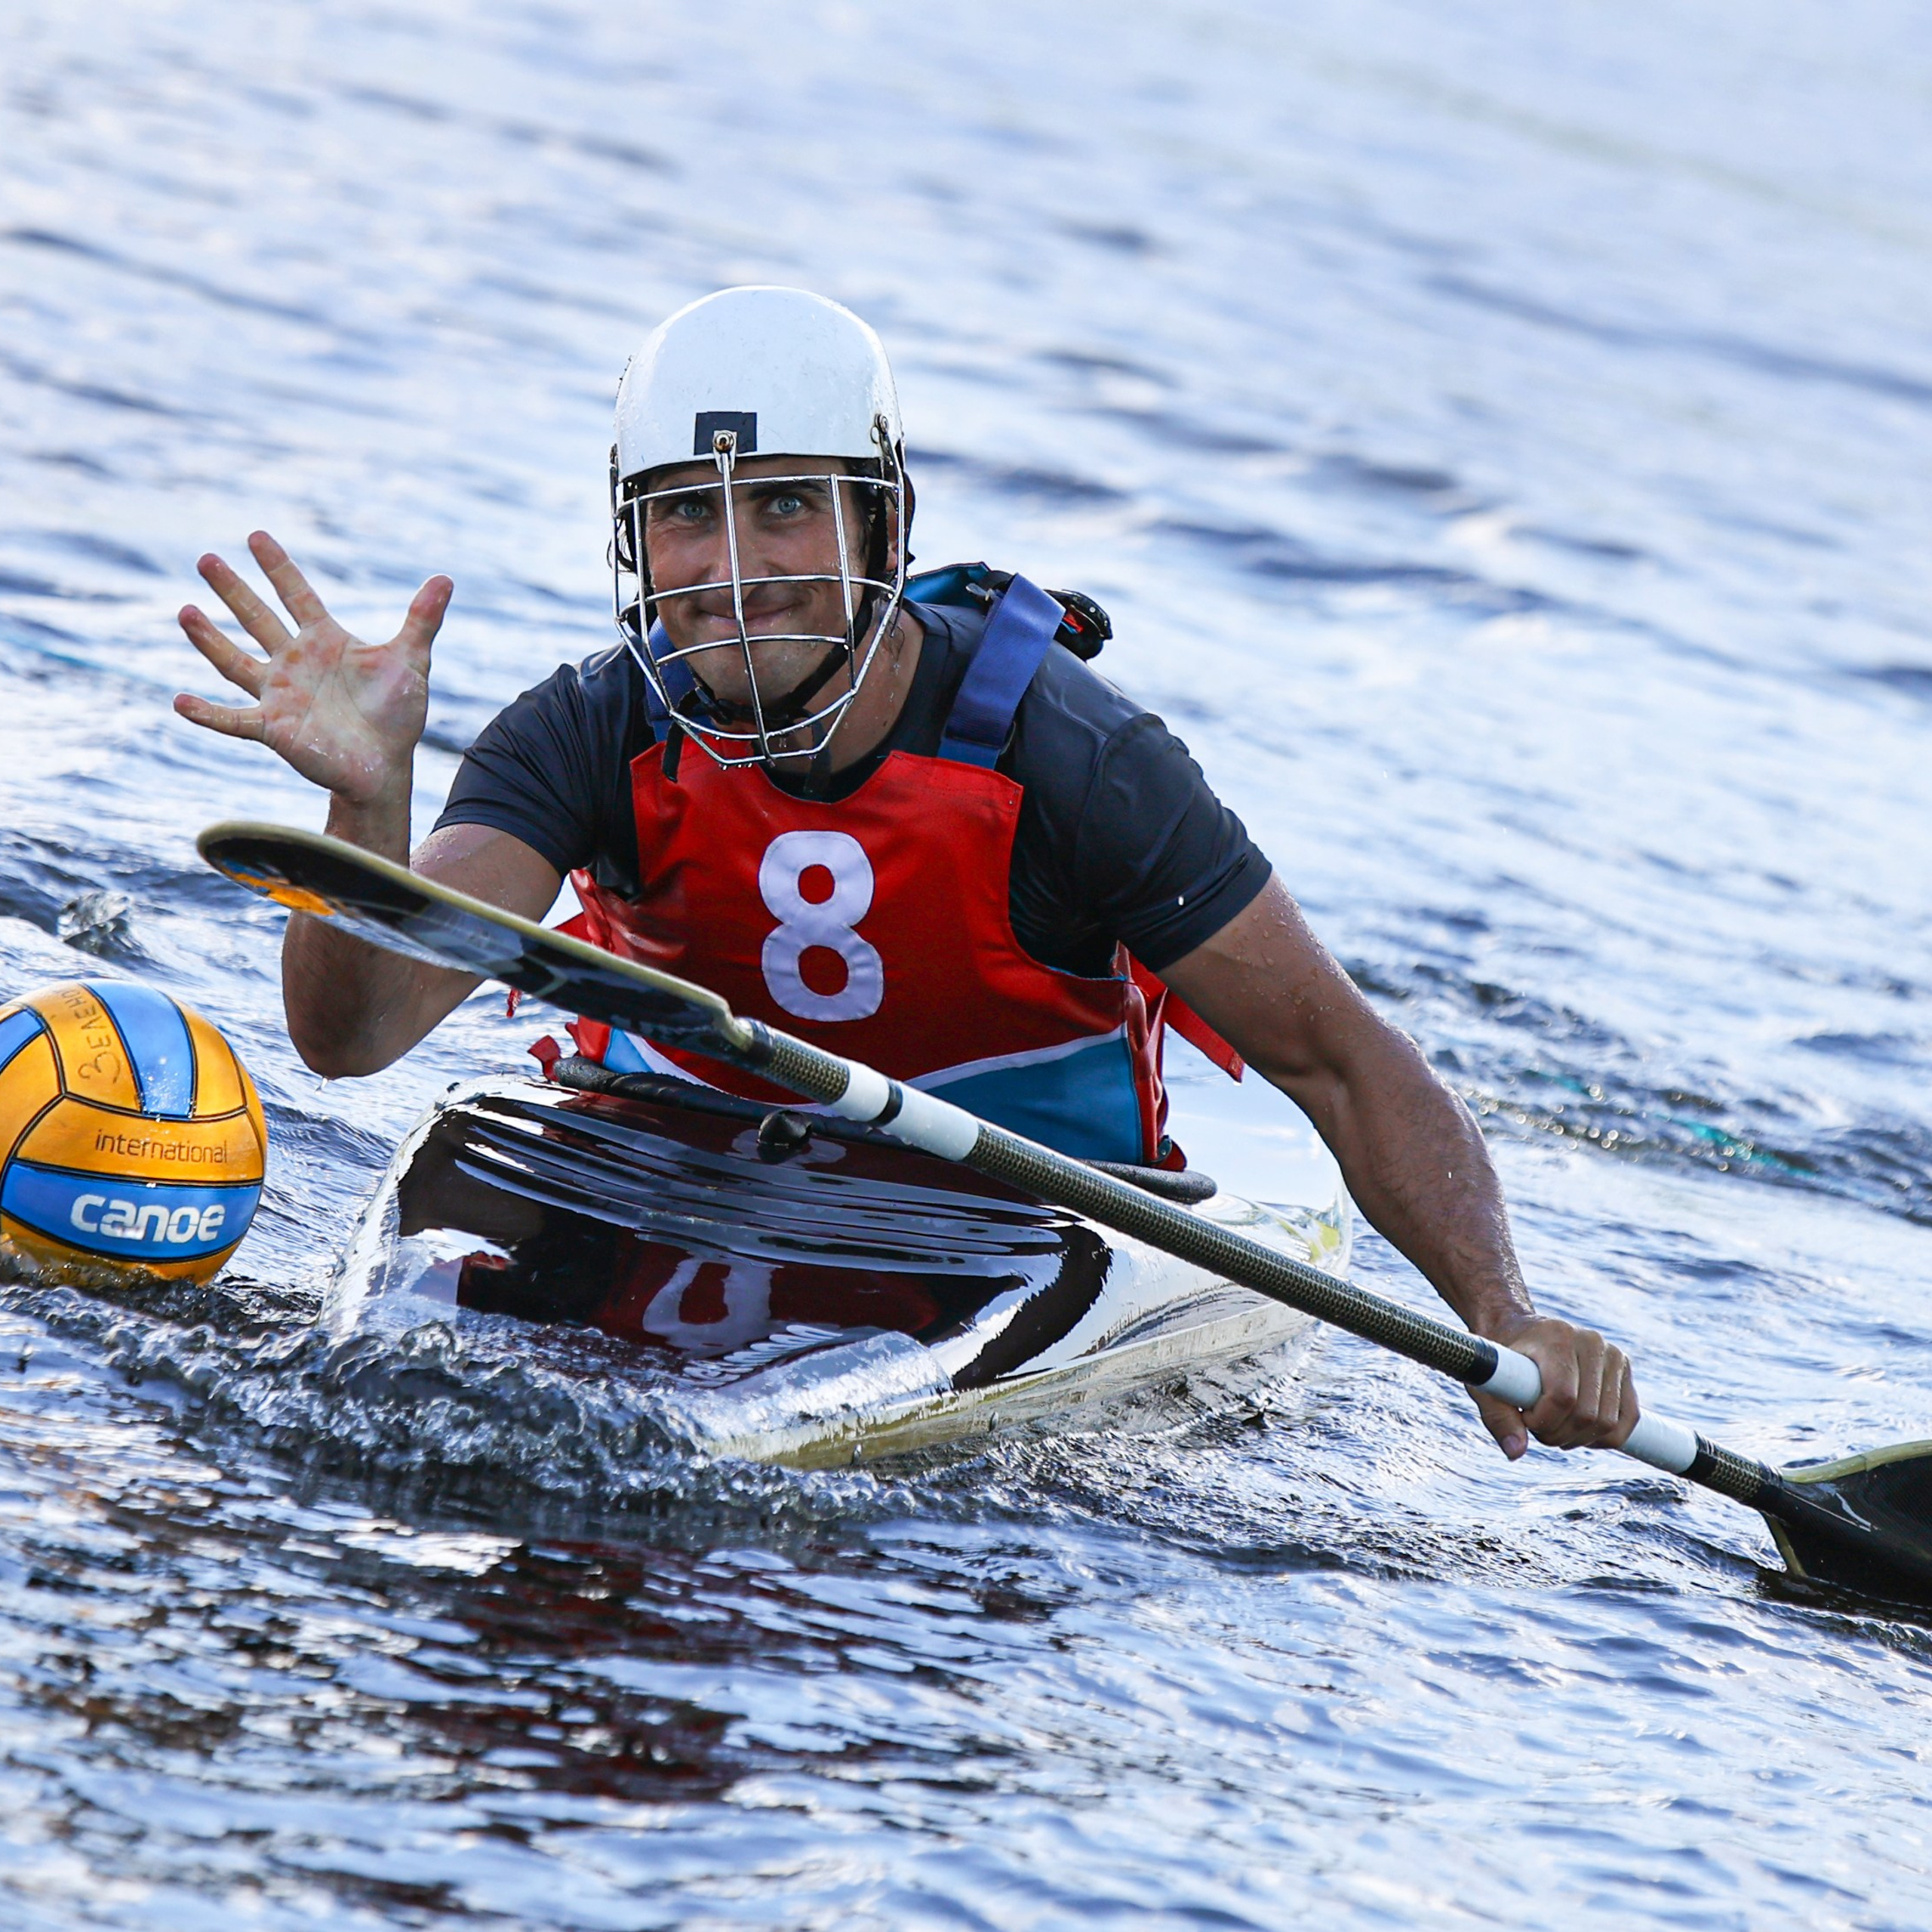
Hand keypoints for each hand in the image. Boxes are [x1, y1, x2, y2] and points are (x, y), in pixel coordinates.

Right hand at [174, 531, 451, 806]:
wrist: (386, 765)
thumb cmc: (397, 713)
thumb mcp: (411, 660)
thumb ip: (422, 619)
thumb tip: (446, 578)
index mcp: (324, 640)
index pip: (296, 594)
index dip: (278, 567)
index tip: (255, 536)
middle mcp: (294, 661)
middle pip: (257, 618)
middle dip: (233, 590)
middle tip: (206, 558)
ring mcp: (279, 694)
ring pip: (235, 662)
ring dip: (209, 639)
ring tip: (184, 612)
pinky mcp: (272, 728)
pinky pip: (233, 720)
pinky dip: (207, 714)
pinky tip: (179, 702)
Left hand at [1469, 1311, 1637, 1460]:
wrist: (1517, 1330)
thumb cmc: (1501, 1358)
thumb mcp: (1488, 1383)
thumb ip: (1498, 1418)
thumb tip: (1516, 1452)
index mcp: (1557, 1338)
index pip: (1563, 1397)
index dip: (1543, 1421)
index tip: (1524, 1417)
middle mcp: (1591, 1342)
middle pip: (1587, 1415)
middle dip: (1558, 1434)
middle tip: (1537, 1425)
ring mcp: (1613, 1354)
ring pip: (1608, 1422)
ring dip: (1579, 1438)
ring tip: (1554, 1424)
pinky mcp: (1624, 1369)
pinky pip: (1629, 1419)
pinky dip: (1605, 1437)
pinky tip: (1579, 1432)